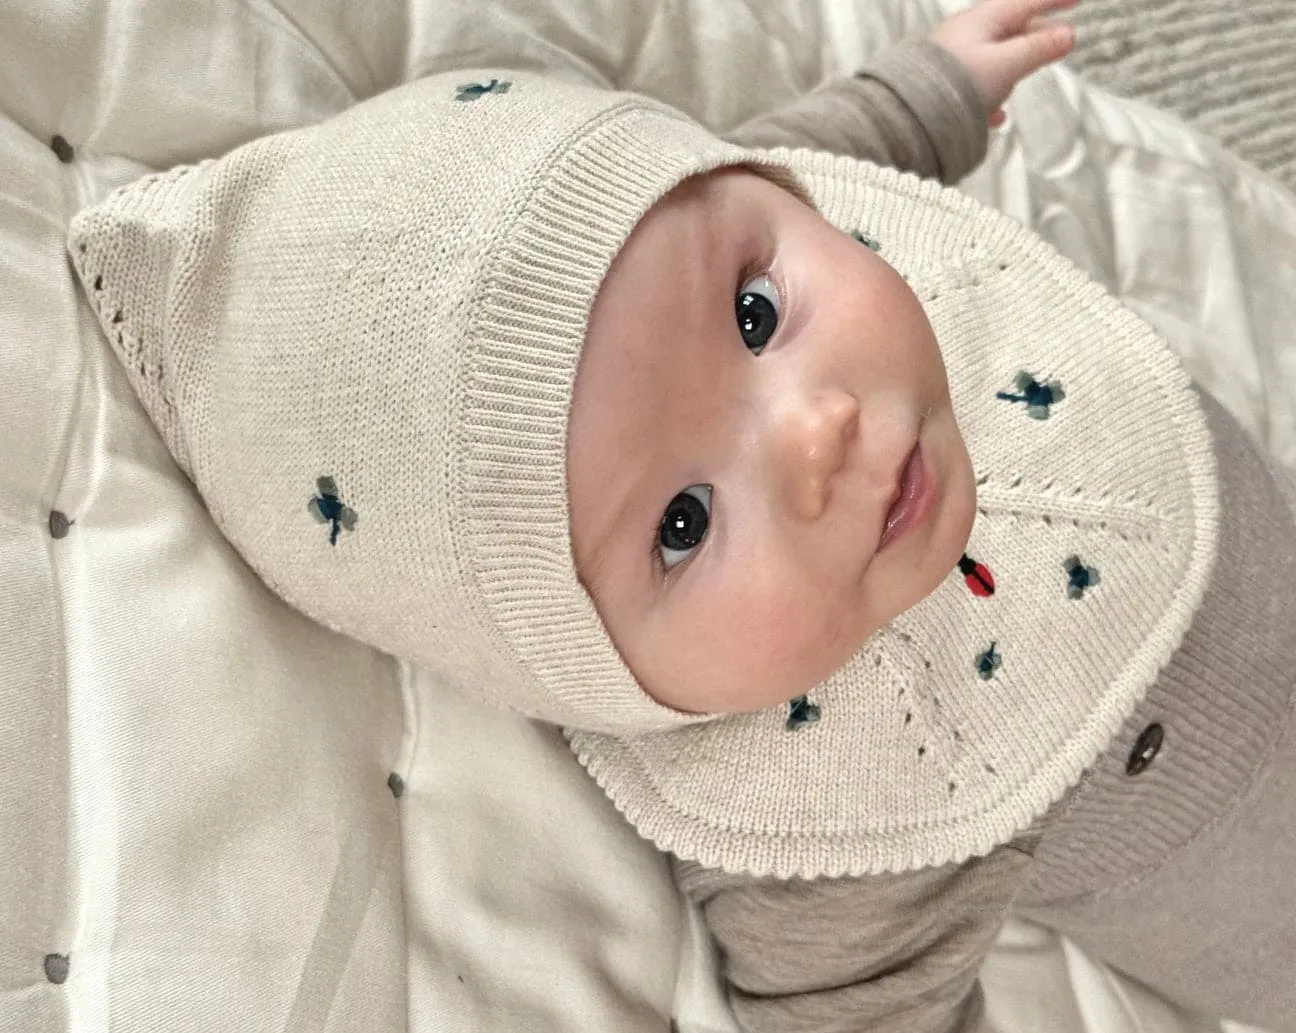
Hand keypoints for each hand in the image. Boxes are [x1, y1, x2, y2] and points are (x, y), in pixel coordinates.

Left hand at [929, 0, 1076, 126]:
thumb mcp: (1005, 66)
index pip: (1028, 1)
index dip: (1055, 0)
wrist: (906, 115)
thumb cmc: (955, 85)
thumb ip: (1036, 50)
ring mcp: (953, 60)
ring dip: (1012, 68)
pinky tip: (995, 116)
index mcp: (984, 20)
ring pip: (993, 58)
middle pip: (1011, 29)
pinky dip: (990, 96)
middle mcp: (967, 35)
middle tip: (1061, 38)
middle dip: (1037, 35)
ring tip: (1024, 80)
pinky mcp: (942, 86)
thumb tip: (1067, 35)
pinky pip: (975, 86)